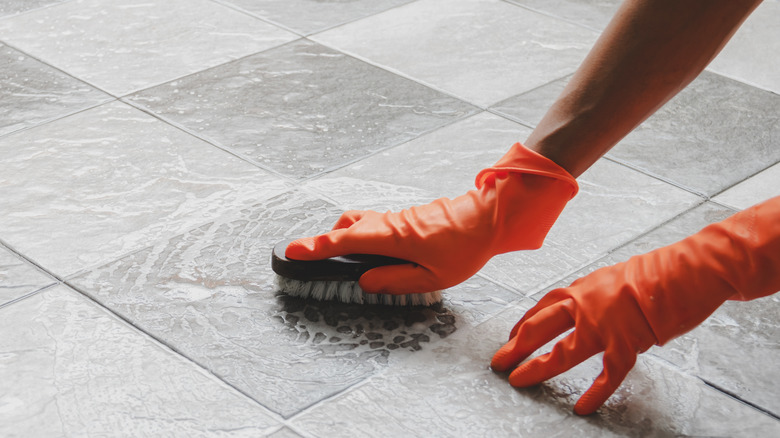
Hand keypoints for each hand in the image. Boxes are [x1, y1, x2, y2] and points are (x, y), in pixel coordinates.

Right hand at [286, 143, 577, 293]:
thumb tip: (365, 281)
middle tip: (306, 257)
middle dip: (324, 242)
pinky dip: (362, 235)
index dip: (317, 247)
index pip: (346, 242)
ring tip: (339, 260)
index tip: (292, 251)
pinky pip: (374, 224)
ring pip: (360, 223)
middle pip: (347, 228)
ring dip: (344, 237)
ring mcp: (396, 218)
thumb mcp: (433, 277)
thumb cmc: (465, 248)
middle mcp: (390, 223)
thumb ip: (396, 281)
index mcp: (393, 238)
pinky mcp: (405, 218)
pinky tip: (371, 255)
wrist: (489, 217)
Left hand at [490, 264, 658, 414]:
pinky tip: (583, 407)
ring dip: (538, 368)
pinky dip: (595, 393)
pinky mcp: (626, 343)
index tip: (512, 336)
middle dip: (516, 346)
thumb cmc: (658, 272)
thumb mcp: (616, 277)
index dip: (524, 323)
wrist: (686, 271)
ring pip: (563, 352)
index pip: (544, 307)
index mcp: (584, 289)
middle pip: (540, 327)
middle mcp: (586, 306)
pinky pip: (606, 375)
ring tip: (520, 380)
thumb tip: (591, 306)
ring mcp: (604, 326)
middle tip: (499, 361)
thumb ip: (598, 295)